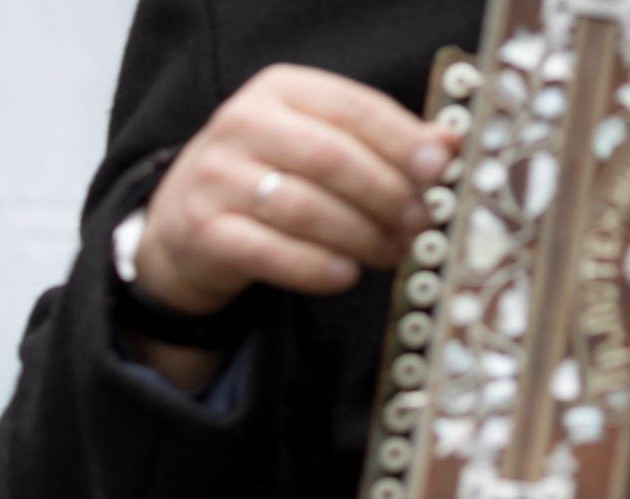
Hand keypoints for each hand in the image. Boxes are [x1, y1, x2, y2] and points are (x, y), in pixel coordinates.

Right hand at [135, 63, 458, 317]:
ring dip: (360, 236)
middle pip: (332, 159)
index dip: (402, 141)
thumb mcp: (316, 140)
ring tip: (391, 252)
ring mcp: (216, 179)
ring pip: (305, 209)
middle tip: (420, 223)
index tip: (439, 171)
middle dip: (386, 195)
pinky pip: (270, 253)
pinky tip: (346, 275)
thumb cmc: (266, 174)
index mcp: (278, 90)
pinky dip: (316, 268)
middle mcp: (241, 125)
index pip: (353, 107)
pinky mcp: (203, 231)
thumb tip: (446, 147)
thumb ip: (376, 140)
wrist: (183, 219)